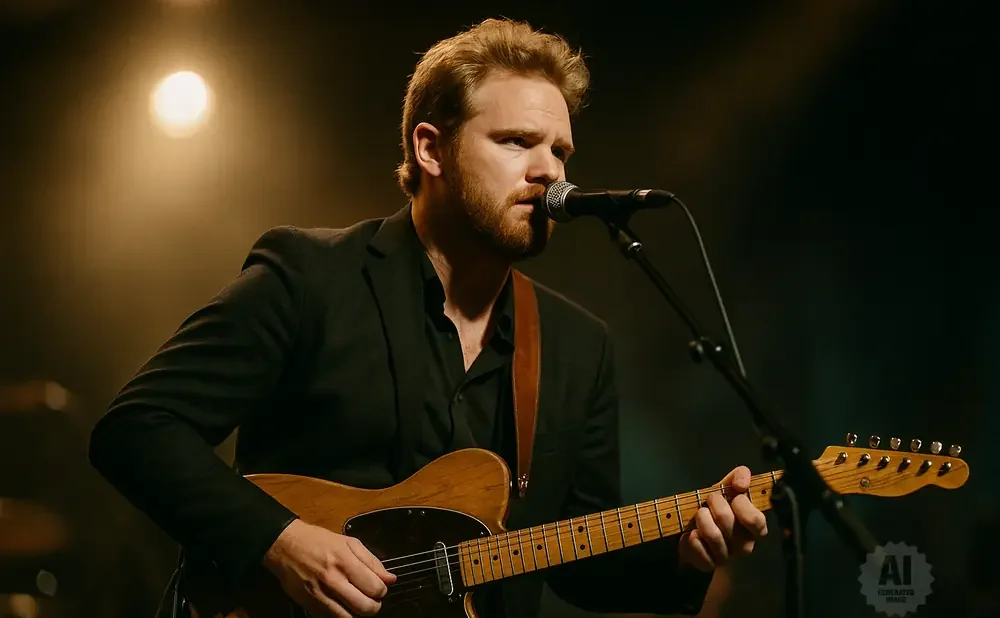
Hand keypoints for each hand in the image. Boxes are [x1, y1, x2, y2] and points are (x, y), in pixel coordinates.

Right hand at [263, 519, 396, 616]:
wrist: (285, 545)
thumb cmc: (318, 541)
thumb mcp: (349, 542)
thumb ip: (372, 561)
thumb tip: (390, 578)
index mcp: (345, 561)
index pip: (375, 588)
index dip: (382, 590)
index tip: (380, 588)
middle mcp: (333, 580)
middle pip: (365, 607)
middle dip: (374, 606)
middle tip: (372, 599)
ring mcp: (320, 595)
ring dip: (359, 614)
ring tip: (359, 604)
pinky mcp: (309, 605)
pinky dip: (342, 615)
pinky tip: (343, 605)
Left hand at [678, 466, 767, 571]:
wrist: (693, 526)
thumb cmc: (716, 506)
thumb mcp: (728, 486)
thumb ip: (740, 476)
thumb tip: (742, 483)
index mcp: (755, 527)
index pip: (755, 519)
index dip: (741, 505)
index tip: (733, 496)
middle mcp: (745, 545)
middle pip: (727, 521)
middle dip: (713, 504)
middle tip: (709, 502)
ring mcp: (727, 557)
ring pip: (712, 535)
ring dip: (701, 518)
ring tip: (699, 515)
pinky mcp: (708, 564)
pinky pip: (699, 550)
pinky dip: (691, 538)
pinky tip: (692, 533)